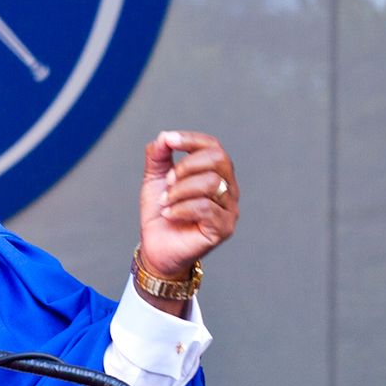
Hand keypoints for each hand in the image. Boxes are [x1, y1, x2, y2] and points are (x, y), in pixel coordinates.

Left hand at [138, 130, 236, 279]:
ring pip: (212, 183)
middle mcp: (228, 188)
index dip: (191, 140)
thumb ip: (159, 155)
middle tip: (167, 181)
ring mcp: (229, 209)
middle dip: (187, 165)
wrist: (156, 248)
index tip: (168, 141)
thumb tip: (165, 137)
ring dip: (181, 190)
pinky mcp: (224, 228)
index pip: (213, 147)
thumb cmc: (161, 212)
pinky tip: (169, 214)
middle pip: (219, 159)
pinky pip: (207, 208)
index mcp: (215, 173)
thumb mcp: (155, 179)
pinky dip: (182, 208)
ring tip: (165, 202)